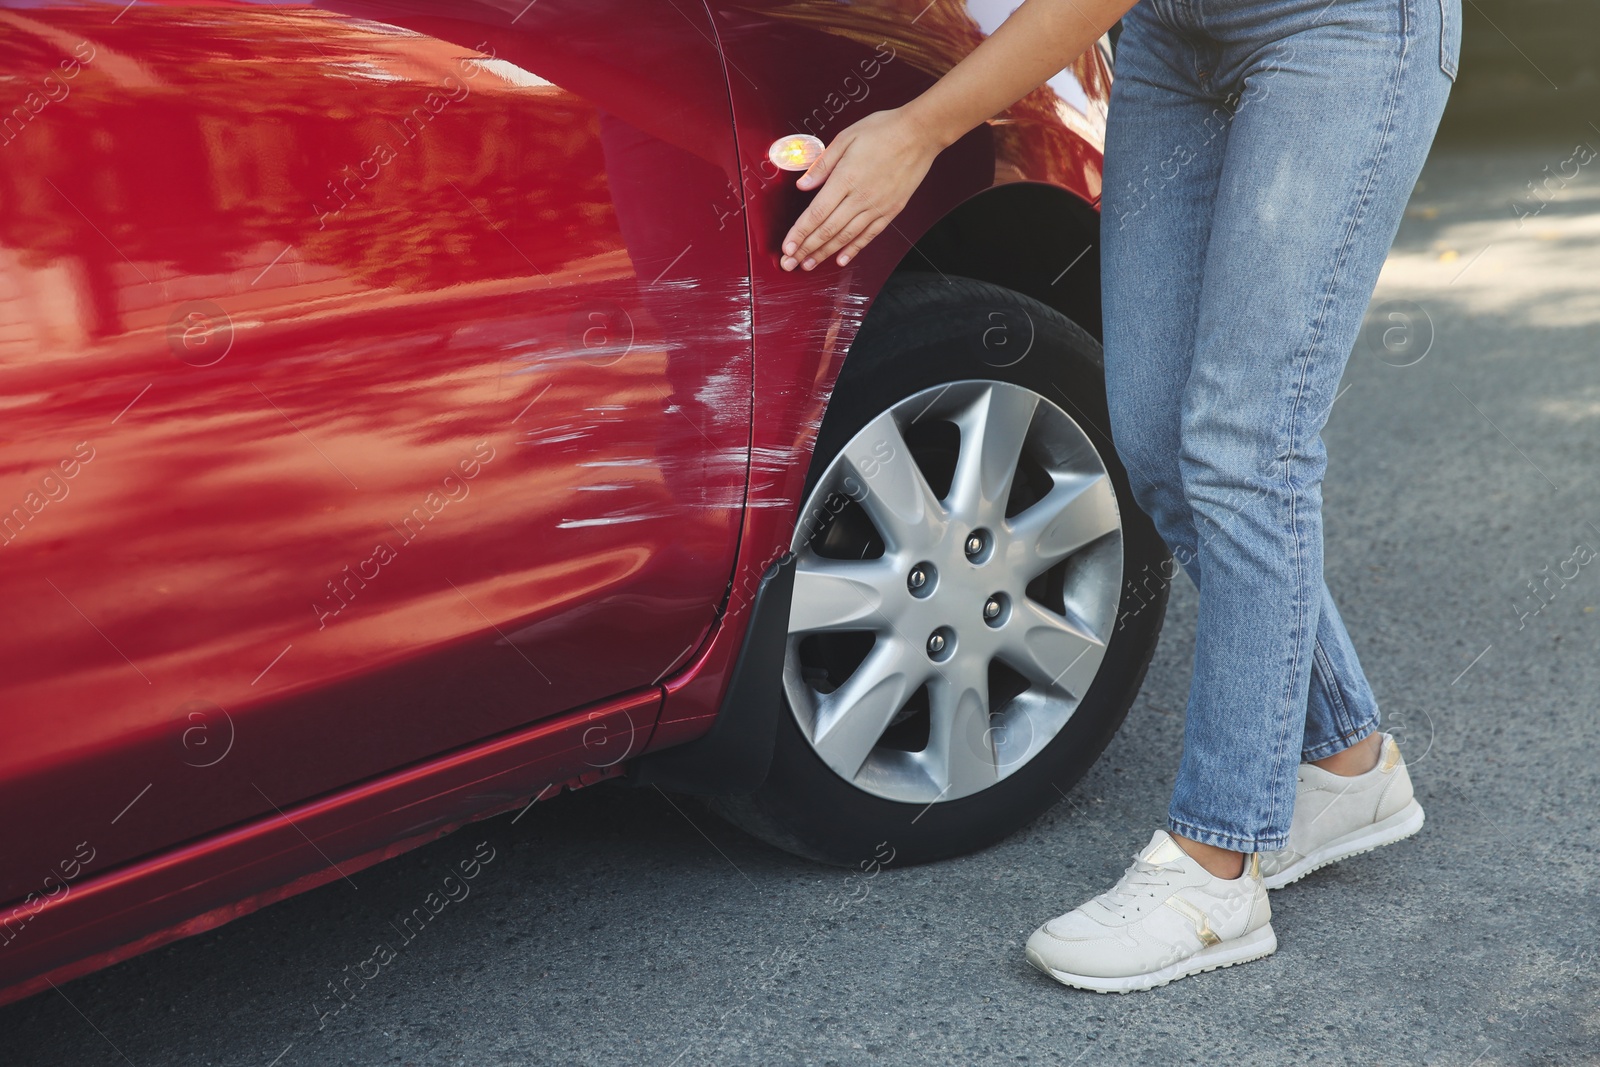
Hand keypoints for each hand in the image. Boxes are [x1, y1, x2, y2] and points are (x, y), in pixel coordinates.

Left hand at [779, 106, 943, 270]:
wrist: (919, 134)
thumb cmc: (883, 130)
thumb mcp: (846, 138)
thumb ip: (822, 164)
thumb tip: (803, 185)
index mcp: (845, 178)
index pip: (816, 212)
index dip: (800, 233)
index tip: (787, 247)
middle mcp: (860, 197)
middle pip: (827, 230)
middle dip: (805, 249)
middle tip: (790, 263)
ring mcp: (877, 206)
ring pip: (846, 236)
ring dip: (824, 253)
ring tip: (808, 264)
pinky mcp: (890, 211)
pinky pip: (869, 235)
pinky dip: (854, 249)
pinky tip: (841, 260)